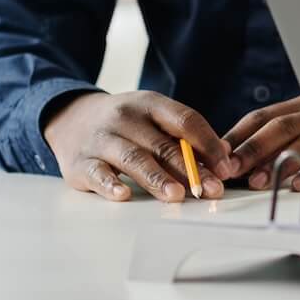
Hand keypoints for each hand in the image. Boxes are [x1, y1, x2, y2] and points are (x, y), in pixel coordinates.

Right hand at [42, 90, 229, 203]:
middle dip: (191, 169)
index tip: (226, 167)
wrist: (72, 119)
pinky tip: (124, 195)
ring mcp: (102, 139)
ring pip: (134, 159)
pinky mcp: (80, 163)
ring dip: (158, 178)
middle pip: (163, 145)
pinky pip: (97, 173)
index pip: (186, 121)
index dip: (209, 144)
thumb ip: (182, 137)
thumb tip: (222, 160)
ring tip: (177, 195)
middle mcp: (125, 118)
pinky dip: (110, 185)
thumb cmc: (126, 124)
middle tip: (211, 190)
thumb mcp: (152, 118)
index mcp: (150, 104)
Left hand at [223, 95, 299, 190]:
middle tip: (232, 168)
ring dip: (279, 163)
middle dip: (254, 148)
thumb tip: (235, 160)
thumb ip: (275, 139)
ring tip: (257, 181)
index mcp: (299, 107)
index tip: (220, 154)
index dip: (238, 135)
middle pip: (281, 127)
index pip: (261, 117)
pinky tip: (298, 185)